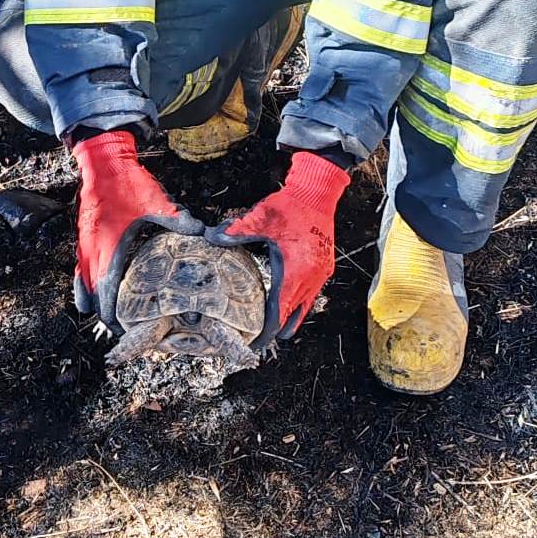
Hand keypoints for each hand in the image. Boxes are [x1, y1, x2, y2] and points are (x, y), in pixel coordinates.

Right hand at [72, 129, 203, 329]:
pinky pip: (80, 267)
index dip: (112, 313)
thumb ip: (179, 219)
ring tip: (104, 317)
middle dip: (103, 313)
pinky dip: (84, 283)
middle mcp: (92, 248)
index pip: (106, 290)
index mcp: (110, 245)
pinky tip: (87, 292)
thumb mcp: (157, 201)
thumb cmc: (127, 183)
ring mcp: (84, 243)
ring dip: (92, 299)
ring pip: (83, 281)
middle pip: (91, 292)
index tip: (122, 328)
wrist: (103, 161)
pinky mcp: (83, 236)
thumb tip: (202, 232)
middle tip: (118, 329)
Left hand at [207, 151, 349, 347]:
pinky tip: (289, 301)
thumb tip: (210, 238)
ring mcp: (321, 274)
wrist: (318, 193)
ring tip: (274, 329)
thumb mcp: (259, 218)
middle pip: (293, 316)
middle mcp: (310, 279)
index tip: (254, 344)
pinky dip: (299, 302)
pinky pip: (312, 294)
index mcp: (293, 273)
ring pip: (305, 307)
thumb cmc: (289, 207)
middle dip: (277, 330)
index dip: (266, 332)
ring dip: (290, 318)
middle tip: (259, 340)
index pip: (279, 313)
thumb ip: (235, 232)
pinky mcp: (325, 266)